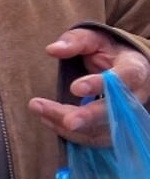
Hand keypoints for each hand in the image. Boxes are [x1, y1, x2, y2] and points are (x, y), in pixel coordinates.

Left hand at [29, 27, 149, 146]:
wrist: (124, 68)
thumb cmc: (108, 52)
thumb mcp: (94, 39)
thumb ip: (76, 41)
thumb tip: (52, 49)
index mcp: (135, 69)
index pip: (125, 78)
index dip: (102, 84)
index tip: (75, 88)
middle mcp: (136, 95)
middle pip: (116, 110)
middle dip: (89, 117)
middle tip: (66, 120)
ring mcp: (129, 116)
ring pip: (105, 129)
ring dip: (73, 128)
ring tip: (42, 114)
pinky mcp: (117, 130)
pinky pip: (96, 139)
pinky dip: (72, 135)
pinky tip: (49, 121)